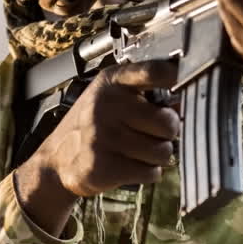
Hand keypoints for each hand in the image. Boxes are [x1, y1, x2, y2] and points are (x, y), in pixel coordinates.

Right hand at [14, 61, 179, 233]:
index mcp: (112, 82)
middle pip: (169, 123)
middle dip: (167, 133)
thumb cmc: (93, 125)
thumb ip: (147, 94)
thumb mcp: (112, 97)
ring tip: (138, 151)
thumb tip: (185, 101)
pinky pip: (151, 172)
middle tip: (152, 134)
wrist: (57, 161)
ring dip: (157, 156)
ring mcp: (103, 136)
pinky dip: (147, 172)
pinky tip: (130, 165)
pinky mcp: (104, 166)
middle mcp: (106, 105)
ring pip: (163, 151)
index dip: (176, 78)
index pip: (153, 71)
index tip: (185, 83)